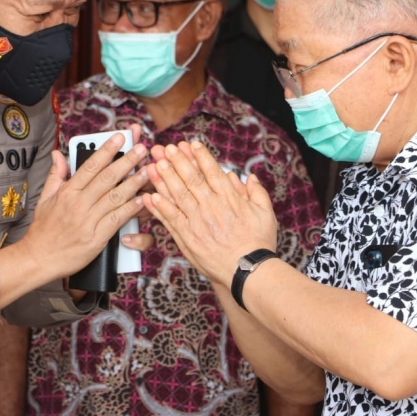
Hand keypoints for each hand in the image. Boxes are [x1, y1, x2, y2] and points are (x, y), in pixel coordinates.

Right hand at [21, 133, 149, 278]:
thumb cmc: (43, 230)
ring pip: (115, 197)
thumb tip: (58, 154)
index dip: (107, 150)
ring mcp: (88, 221)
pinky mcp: (96, 238)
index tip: (120, 138)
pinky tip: (141, 200)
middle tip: (142, 148)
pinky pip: (116, 219)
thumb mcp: (44, 199)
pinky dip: (130, 209)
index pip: (90, 166)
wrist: (38, 258)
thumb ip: (55, 176)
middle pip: (107, 178)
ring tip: (147, 170)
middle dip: (127, 161)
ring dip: (134, 183)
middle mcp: (78, 203)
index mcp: (67, 192)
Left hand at [142, 141, 276, 286]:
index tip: (189, 144)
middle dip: (177, 161)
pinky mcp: (188, 237)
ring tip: (154, 164)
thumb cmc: (258, 243)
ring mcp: (197, 221)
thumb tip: (249, 177)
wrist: (247, 270)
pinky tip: (150, 195)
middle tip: (165, 148)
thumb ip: (257, 193)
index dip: (199, 156)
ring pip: (178, 195)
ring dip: (164, 179)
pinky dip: (160, 207)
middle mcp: (211, 206)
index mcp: (229, 198)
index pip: (212, 172)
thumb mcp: (266, 214)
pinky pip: (171, 219)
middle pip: (191, 179)